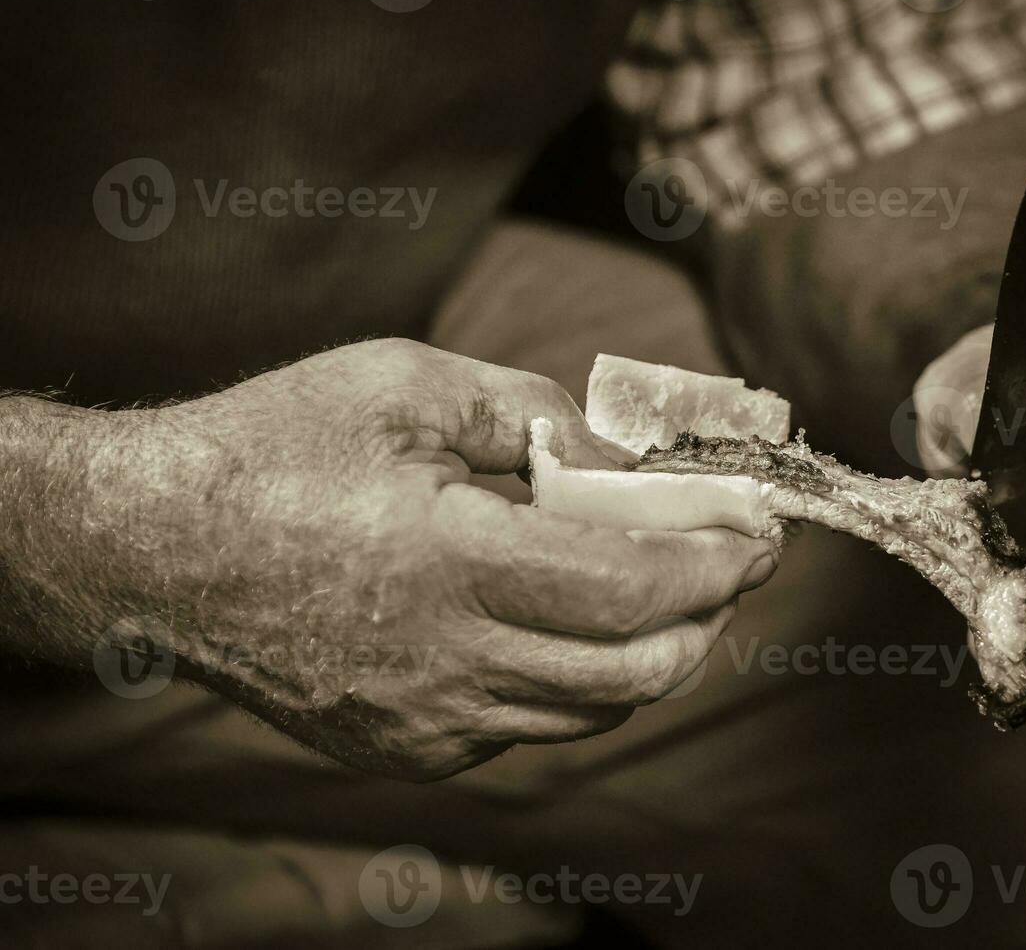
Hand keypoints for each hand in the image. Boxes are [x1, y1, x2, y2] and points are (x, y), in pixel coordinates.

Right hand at [32, 339, 778, 779]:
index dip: (717, 565)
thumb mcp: (406, 383)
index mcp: (449, 562)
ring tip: (669, 588)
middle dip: (710, 618)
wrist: (157, 550)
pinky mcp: (409, 748)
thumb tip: (624, 453)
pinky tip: (571, 623)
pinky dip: (580, 677)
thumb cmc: (277, 449)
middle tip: (731, 564)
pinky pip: (531, 725)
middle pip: (635, 673)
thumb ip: (533, 412)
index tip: (762, 532)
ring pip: (592, 708)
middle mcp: (446, 662)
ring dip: (654, 651)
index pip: (633, 590)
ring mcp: (427, 721)